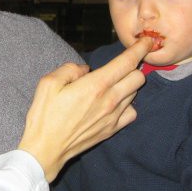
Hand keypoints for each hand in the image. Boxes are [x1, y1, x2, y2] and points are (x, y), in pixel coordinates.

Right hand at [18, 37, 152, 181]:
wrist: (45, 149)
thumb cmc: (44, 115)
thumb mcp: (48, 82)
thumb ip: (70, 69)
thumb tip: (85, 69)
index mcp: (95, 85)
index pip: (127, 62)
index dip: (139, 49)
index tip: (146, 41)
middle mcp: (109, 100)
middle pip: (138, 77)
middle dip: (134, 66)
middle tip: (123, 63)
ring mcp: (113, 117)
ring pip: (135, 93)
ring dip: (128, 84)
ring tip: (114, 82)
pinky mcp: (112, 129)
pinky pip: (131, 112)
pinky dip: (127, 104)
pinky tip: (114, 102)